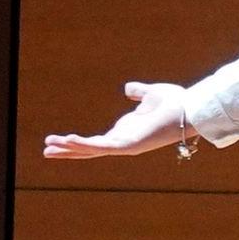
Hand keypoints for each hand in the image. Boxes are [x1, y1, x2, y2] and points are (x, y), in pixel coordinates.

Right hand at [43, 82, 199, 160]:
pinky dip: (85, 145)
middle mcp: (124, 140)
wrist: (192, 108)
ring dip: (70, 148)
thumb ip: (138, 92)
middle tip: (46, 151)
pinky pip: (103, 147)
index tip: (61, 139)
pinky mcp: (130, 144)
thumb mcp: (151, 94)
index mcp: (126, 131)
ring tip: (49, 147)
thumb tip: (128, 89)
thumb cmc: (176, 102)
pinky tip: (69, 140)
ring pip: (92, 150)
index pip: (97, 140)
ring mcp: (126, 144)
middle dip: (68, 150)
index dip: (78, 141)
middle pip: (90, 149)